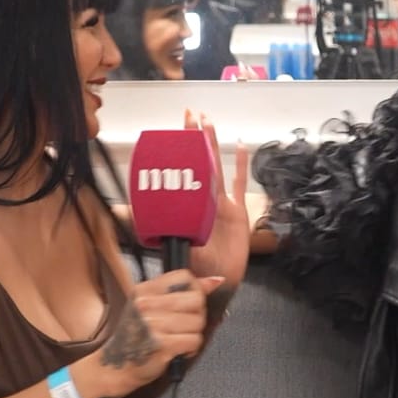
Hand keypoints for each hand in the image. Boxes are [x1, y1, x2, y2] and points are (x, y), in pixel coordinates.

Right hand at [97, 270, 225, 393]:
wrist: (113, 367)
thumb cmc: (135, 337)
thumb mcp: (151, 308)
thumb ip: (181, 292)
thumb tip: (215, 281)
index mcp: (144, 291)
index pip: (185, 277)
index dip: (195, 290)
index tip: (189, 303)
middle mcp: (147, 304)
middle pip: (196, 299)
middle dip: (197, 315)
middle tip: (184, 325)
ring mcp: (153, 324)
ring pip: (198, 321)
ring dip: (193, 334)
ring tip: (178, 339)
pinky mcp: (162, 345)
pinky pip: (194, 340)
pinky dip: (191, 348)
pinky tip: (179, 350)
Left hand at [184, 110, 250, 289]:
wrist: (218, 284)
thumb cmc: (197, 270)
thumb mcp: (180, 249)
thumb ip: (173, 236)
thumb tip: (156, 225)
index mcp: (190, 207)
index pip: (184, 173)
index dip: (179, 153)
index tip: (174, 131)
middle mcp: (204, 201)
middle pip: (199, 162)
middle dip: (194, 138)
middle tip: (190, 114)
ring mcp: (221, 204)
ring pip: (216, 167)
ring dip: (212, 144)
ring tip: (208, 122)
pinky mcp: (237, 212)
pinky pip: (238, 183)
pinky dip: (241, 164)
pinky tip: (240, 145)